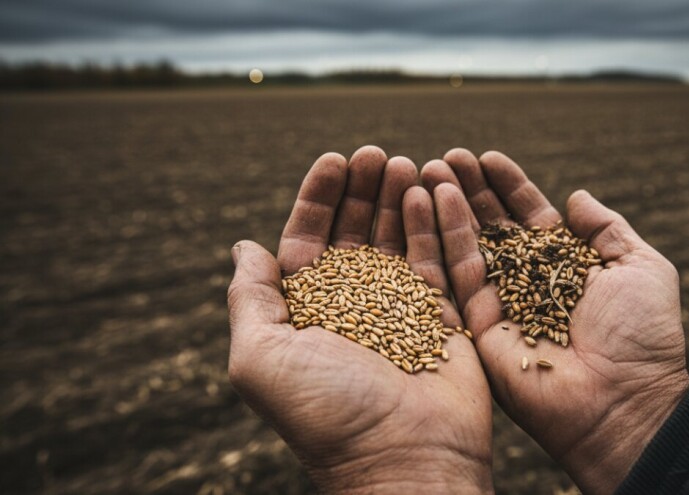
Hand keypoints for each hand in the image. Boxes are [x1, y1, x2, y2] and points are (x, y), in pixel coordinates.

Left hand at [227, 146, 492, 493]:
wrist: (404, 458)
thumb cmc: (326, 412)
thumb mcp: (261, 356)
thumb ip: (249, 299)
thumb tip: (244, 246)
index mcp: (308, 311)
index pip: (309, 238)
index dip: (319, 197)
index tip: (334, 158)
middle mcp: (354, 304)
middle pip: (356, 231)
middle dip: (362, 189)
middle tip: (375, 152)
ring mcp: (401, 307)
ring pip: (398, 238)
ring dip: (398, 197)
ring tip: (402, 161)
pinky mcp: (443, 313)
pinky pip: (437, 257)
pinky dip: (433, 223)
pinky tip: (429, 190)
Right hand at [422, 149, 688, 494]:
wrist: (625, 400)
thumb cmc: (643, 336)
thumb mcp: (641, 268)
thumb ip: (608, 230)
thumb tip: (578, 195)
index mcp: (565, 267)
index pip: (530, 217)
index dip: (510, 186)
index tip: (488, 157)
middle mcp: (528, 283)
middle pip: (492, 227)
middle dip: (471, 190)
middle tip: (447, 156)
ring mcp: (500, 304)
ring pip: (468, 246)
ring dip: (448, 207)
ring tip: (429, 170)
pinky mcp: (477, 326)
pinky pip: (456, 275)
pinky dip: (443, 237)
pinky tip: (432, 202)